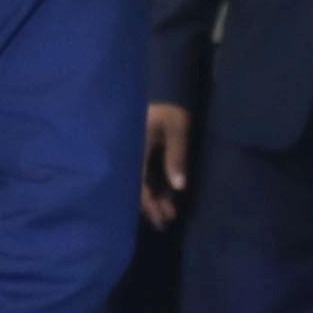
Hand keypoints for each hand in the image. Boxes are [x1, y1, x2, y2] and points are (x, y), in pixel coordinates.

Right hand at [141, 102, 193, 229]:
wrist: (165, 87)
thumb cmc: (170, 107)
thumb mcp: (177, 129)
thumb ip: (176, 156)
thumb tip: (179, 187)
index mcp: (136, 150)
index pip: (139, 185)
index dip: (149, 204)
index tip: (161, 219)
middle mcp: (132, 155)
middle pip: (138, 188)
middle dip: (152, 207)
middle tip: (165, 224)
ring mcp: (137, 154)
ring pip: (142, 183)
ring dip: (155, 199)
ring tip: (169, 214)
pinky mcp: (143, 152)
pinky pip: (147, 174)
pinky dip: (156, 187)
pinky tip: (168, 196)